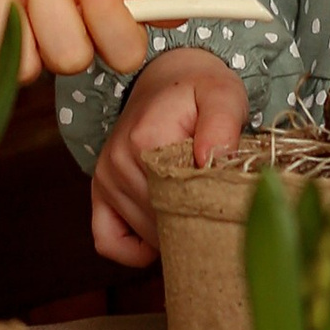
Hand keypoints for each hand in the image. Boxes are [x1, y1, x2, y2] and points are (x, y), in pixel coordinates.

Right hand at [90, 46, 248, 267]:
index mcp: (147, 139)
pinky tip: (160, 234)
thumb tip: (213, 160)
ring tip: (195, 211)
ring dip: (172, 236)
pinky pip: (108, 242)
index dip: (209, 210)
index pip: (180, 201)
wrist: (166, 80)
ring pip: (144, 235)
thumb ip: (222, 124)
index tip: (229, 202)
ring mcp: (106, 179)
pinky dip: (135, 249)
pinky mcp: (99, 191)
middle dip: (194, 226)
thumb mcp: (222, 95)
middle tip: (219, 213)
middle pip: (162, 223)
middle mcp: (119, 161)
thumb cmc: (198, 91)